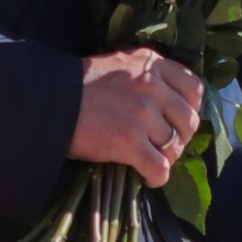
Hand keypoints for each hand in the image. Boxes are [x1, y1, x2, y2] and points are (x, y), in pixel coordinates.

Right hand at [69, 47, 204, 188]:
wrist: (47, 101)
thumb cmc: (79, 85)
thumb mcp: (119, 65)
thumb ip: (146, 76)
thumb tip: (170, 102)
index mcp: (150, 64)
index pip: (194, 88)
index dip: (190, 108)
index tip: (178, 119)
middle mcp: (151, 85)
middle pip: (188, 120)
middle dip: (180, 137)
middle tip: (164, 145)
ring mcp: (142, 114)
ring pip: (175, 145)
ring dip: (167, 157)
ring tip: (152, 159)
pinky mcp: (130, 141)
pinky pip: (160, 168)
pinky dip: (157, 177)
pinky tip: (148, 177)